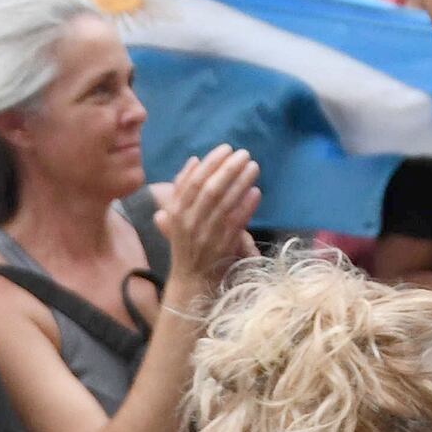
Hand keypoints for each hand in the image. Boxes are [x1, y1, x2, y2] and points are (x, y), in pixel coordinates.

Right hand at [156, 146, 260, 301]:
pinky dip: (246, 206)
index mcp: (175, 213)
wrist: (190, 282)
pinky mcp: (222, 247)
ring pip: (223, 204)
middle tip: (244, 154)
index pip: (192, 182)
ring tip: (253, 167)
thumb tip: (193, 161)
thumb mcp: (176, 217)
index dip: (210, 163)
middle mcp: (188, 223)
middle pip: (208, 190)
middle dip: (227, 169)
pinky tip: (256, 192)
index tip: (226, 149)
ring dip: (240, 183)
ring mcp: (205, 235)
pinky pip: (235, 223)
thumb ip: (180, 190)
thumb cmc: (186, 246)